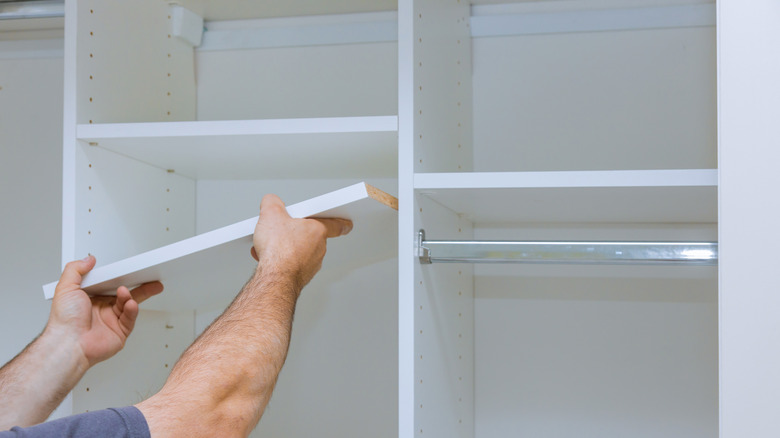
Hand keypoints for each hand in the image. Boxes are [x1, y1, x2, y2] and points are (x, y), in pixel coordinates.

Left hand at [46, 256, 163, 366]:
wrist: (69, 344)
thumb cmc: (64, 321)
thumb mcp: (65, 288)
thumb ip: (75, 270)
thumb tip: (88, 260)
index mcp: (91, 299)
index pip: (110, 284)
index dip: (120, 277)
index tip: (129, 270)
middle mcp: (102, 310)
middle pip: (125, 294)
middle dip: (139, 286)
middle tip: (150, 279)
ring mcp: (111, 321)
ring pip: (129, 305)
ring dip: (130, 297)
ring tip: (125, 292)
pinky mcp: (120, 332)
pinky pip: (130, 319)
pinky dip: (132, 311)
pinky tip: (130, 305)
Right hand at [251, 194, 351, 289]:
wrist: (275, 279)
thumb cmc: (278, 250)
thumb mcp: (271, 214)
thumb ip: (272, 202)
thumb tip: (271, 201)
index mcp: (317, 231)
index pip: (335, 225)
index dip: (340, 222)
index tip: (347, 224)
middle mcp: (318, 249)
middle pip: (311, 237)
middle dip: (298, 233)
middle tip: (283, 229)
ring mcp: (311, 265)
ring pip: (301, 253)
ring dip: (287, 249)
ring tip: (270, 246)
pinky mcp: (300, 277)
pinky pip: (292, 266)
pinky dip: (281, 262)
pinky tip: (268, 259)